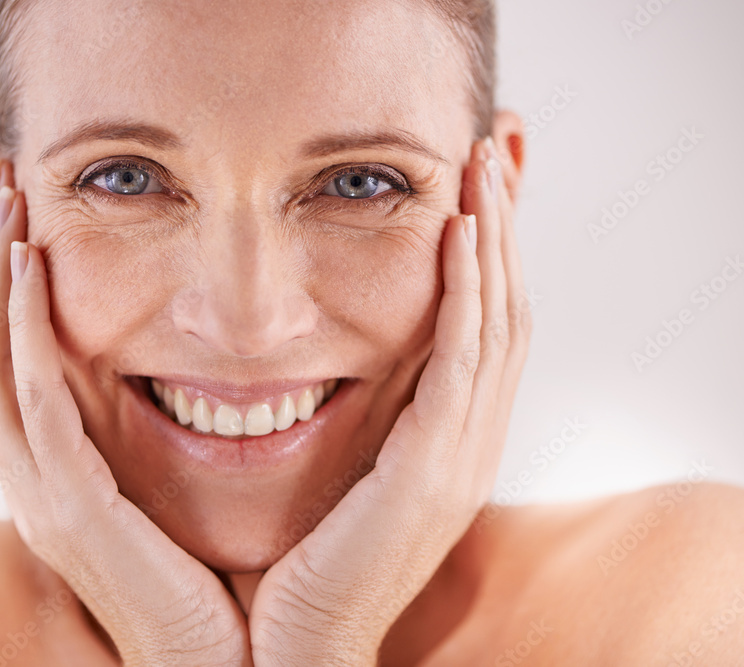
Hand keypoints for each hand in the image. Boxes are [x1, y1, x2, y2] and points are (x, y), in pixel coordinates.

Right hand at [0, 157, 251, 665]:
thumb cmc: (219, 574)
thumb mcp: (181, 482)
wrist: (239, 663)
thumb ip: (164, 423)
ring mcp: (44, 497)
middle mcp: (36, 479)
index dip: (3, 278)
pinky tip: (33, 268)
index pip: (10, 355)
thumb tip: (194, 354)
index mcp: (60, 470)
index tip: (18, 202)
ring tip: (5, 197)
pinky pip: (34, 407)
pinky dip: (25, 335)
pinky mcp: (72, 513)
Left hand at [247, 137, 530, 664]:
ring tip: (483, 168)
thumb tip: (342, 356)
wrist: (297, 645)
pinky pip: (463, 362)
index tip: (474, 187)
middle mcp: (468, 443)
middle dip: (503, 229)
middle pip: (506, 311)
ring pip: (497, 324)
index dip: (488, 255)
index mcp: (447, 443)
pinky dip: (467, 293)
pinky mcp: (433, 470)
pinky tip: (460, 234)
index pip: (484, 329)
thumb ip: (360, 416)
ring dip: (494, 240)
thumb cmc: (305, 560)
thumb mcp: (342, 471)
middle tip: (494, 151)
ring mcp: (460, 457)